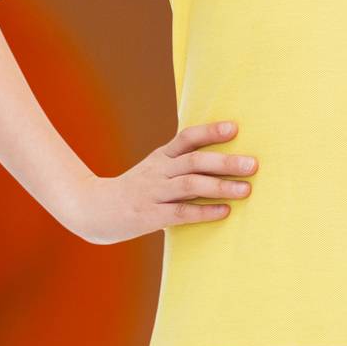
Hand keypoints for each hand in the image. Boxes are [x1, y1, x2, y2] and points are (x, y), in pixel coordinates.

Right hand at [62, 121, 256, 244]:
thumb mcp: (154, 171)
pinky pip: (181, 212)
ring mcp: (153, 193)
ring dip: (220, 186)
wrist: (94, 210)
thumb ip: (181, 166)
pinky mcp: (150, 215)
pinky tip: (224, 211)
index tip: (234, 129)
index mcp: (161, 157)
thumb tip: (222, 163)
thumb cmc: (134, 191)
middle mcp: (158, 171)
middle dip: (225, 162)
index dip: (210, 132)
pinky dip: (204, 211)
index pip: (186, 138)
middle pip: (194, 160)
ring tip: (246, 189)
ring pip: (190, 185)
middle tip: (253, 164)